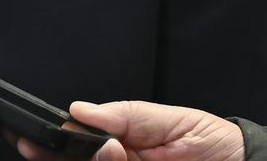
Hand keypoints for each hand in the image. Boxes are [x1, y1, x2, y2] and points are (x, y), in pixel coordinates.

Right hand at [15, 100, 246, 160]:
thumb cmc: (214, 143)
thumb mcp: (172, 120)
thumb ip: (126, 115)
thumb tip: (80, 111)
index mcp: (120, 141)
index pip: (77, 142)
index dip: (59, 143)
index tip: (52, 141)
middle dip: (79, 157)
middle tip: (114, 152)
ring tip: (125, 156)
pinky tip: (124, 158)